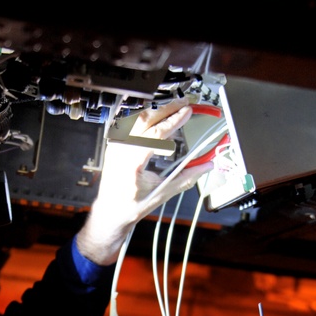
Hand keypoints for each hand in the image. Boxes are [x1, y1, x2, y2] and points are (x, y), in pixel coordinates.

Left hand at [75, 96, 214, 264]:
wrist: (109, 212)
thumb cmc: (131, 207)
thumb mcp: (161, 195)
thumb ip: (186, 179)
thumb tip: (206, 166)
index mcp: (130, 163)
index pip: (154, 134)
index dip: (173, 121)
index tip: (187, 112)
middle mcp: (120, 151)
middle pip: (145, 119)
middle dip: (168, 108)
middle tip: (186, 103)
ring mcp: (115, 146)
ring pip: (137, 119)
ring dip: (157, 111)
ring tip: (175, 108)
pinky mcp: (115, 144)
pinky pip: (130, 124)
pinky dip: (146, 118)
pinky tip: (158, 117)